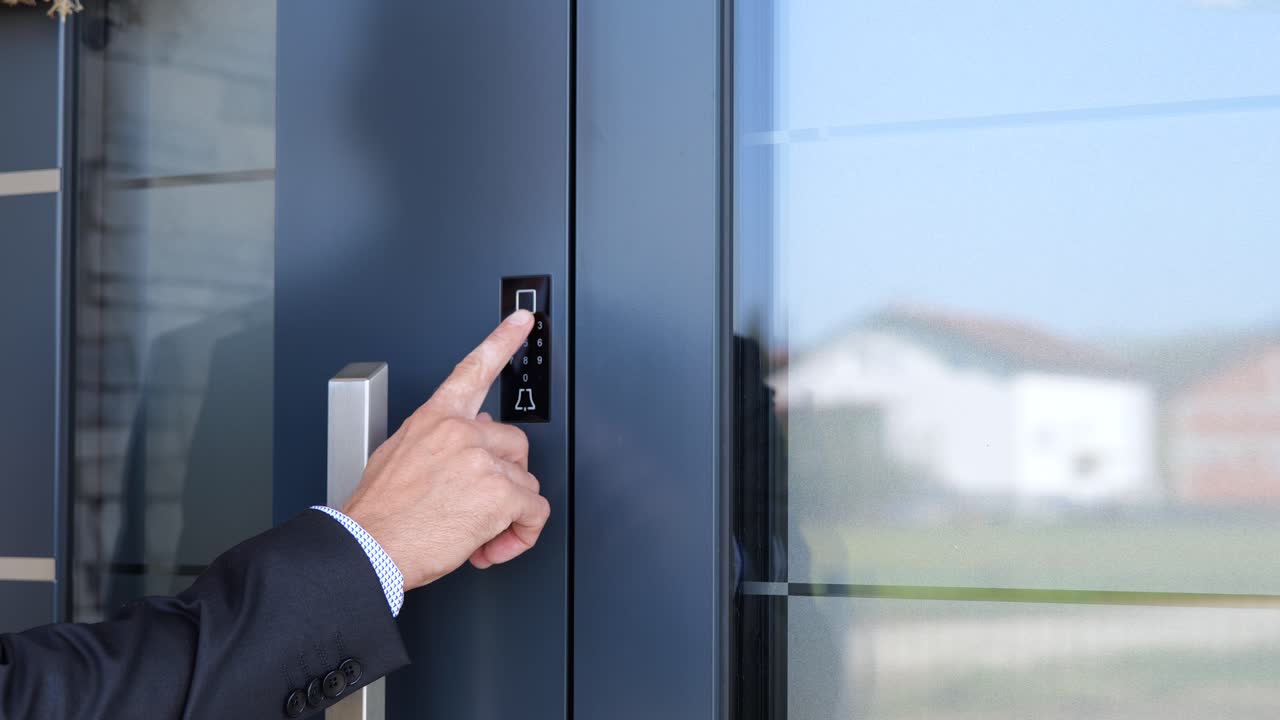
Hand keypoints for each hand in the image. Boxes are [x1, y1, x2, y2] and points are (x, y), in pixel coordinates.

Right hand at [341, 310, 549, 590]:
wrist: (368, 547)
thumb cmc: (380, 513)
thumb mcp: (398, 456)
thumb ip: (438, 438)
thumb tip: (471, 430)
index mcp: (435, 418)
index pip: (473, 369)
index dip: (502, 341)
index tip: (522, 320)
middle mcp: (461, 432)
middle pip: (514, 443)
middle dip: (505, 477)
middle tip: (479, 505)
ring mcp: (482, 459)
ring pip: (524, 482)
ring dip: (508, 512)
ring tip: (475, 530)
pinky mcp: (499, 491)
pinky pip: (534, 511)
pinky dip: (521, 533)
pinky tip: (493, 544)